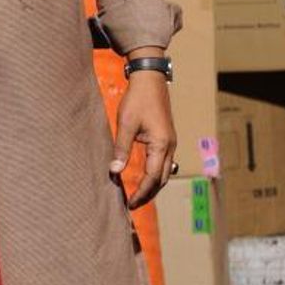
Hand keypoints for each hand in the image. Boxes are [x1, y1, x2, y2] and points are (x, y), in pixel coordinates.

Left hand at [109, 73, 176, 208]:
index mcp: (161, 144)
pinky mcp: (166, 138)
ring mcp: (170, 142)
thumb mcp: (126, 124)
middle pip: (162, 179)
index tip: (129, 204)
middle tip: (133, 205)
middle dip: (148, 194)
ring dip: (153, 186)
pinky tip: (144, 178)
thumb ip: (121, 149)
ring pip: (164, 172)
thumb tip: (114, 171)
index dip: (141, 193)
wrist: (150, 79)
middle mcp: (170, 146)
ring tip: (138, 196)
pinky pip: (163, 163)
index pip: (152, 177)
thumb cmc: (137, 99)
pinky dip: (155, 175)